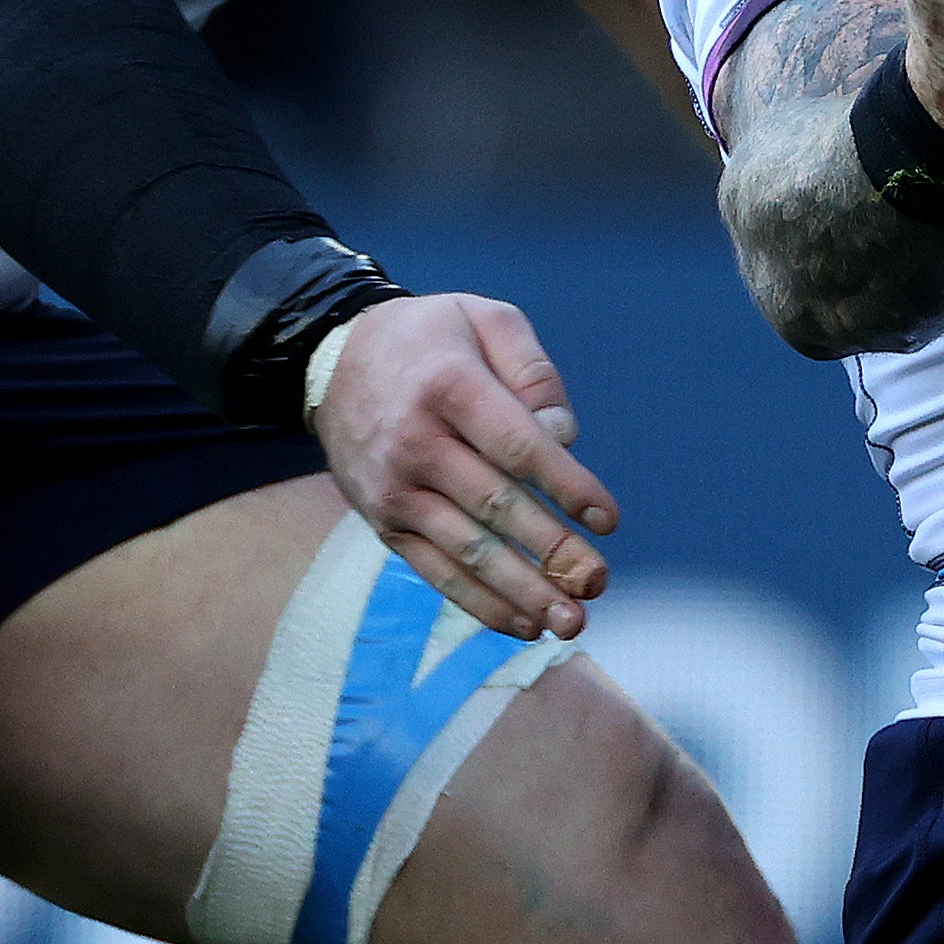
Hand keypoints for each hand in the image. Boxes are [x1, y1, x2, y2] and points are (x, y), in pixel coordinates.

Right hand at [307, 290, 619, 641]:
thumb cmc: (431, 339)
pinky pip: (434, 570)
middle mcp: (416, 442)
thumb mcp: (485, 318)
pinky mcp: (383, 522)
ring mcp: (395, 489)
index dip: (566, 486)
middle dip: (552, 551)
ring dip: (522, 591)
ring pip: (466, 550)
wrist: (336, 360)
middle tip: (598, 582)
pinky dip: (479, 602)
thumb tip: (564, 436)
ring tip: (571, 622)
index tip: (607, 519)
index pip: (517, 448)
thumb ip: (533, 370)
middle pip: (496, 507)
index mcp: (449, 386)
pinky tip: (523, 625)